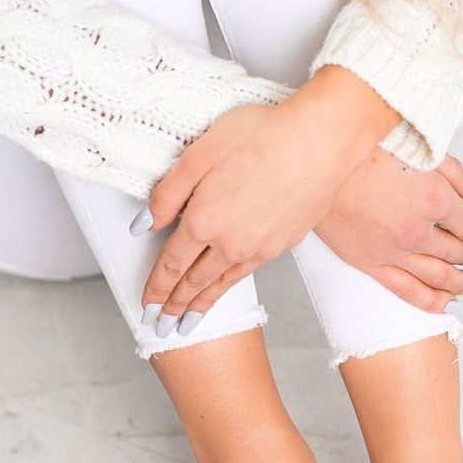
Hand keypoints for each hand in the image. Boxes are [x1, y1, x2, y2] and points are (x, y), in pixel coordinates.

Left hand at [131, 67, 398, 335]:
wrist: (321, 142)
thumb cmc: (262, 135)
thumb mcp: (199, 153)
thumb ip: (167, 193)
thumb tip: (142, 226)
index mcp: (203, 220)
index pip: (171, 264)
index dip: (156, 288)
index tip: (146, 306)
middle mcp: (229, 243)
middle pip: (193, 282)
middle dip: (173, 307)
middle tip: (160, 327)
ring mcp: (258, 248)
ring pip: (221, 285)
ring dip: (200, 307)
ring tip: (187, 326)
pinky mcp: (282, 245)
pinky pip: (246, 274)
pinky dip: (228, 289)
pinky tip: (223, 289)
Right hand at [315, 151, 462, 311]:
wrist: (320, 163)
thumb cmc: (366, 150)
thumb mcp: (419, 149)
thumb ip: (454, 172)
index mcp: (434, 199)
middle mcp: (418, 230)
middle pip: (458, 252)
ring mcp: (394, 251)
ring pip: (439, 277)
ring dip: (459, 282)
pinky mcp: (371, 264)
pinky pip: (409, 291)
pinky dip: (432, 301)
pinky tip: (446, 303)